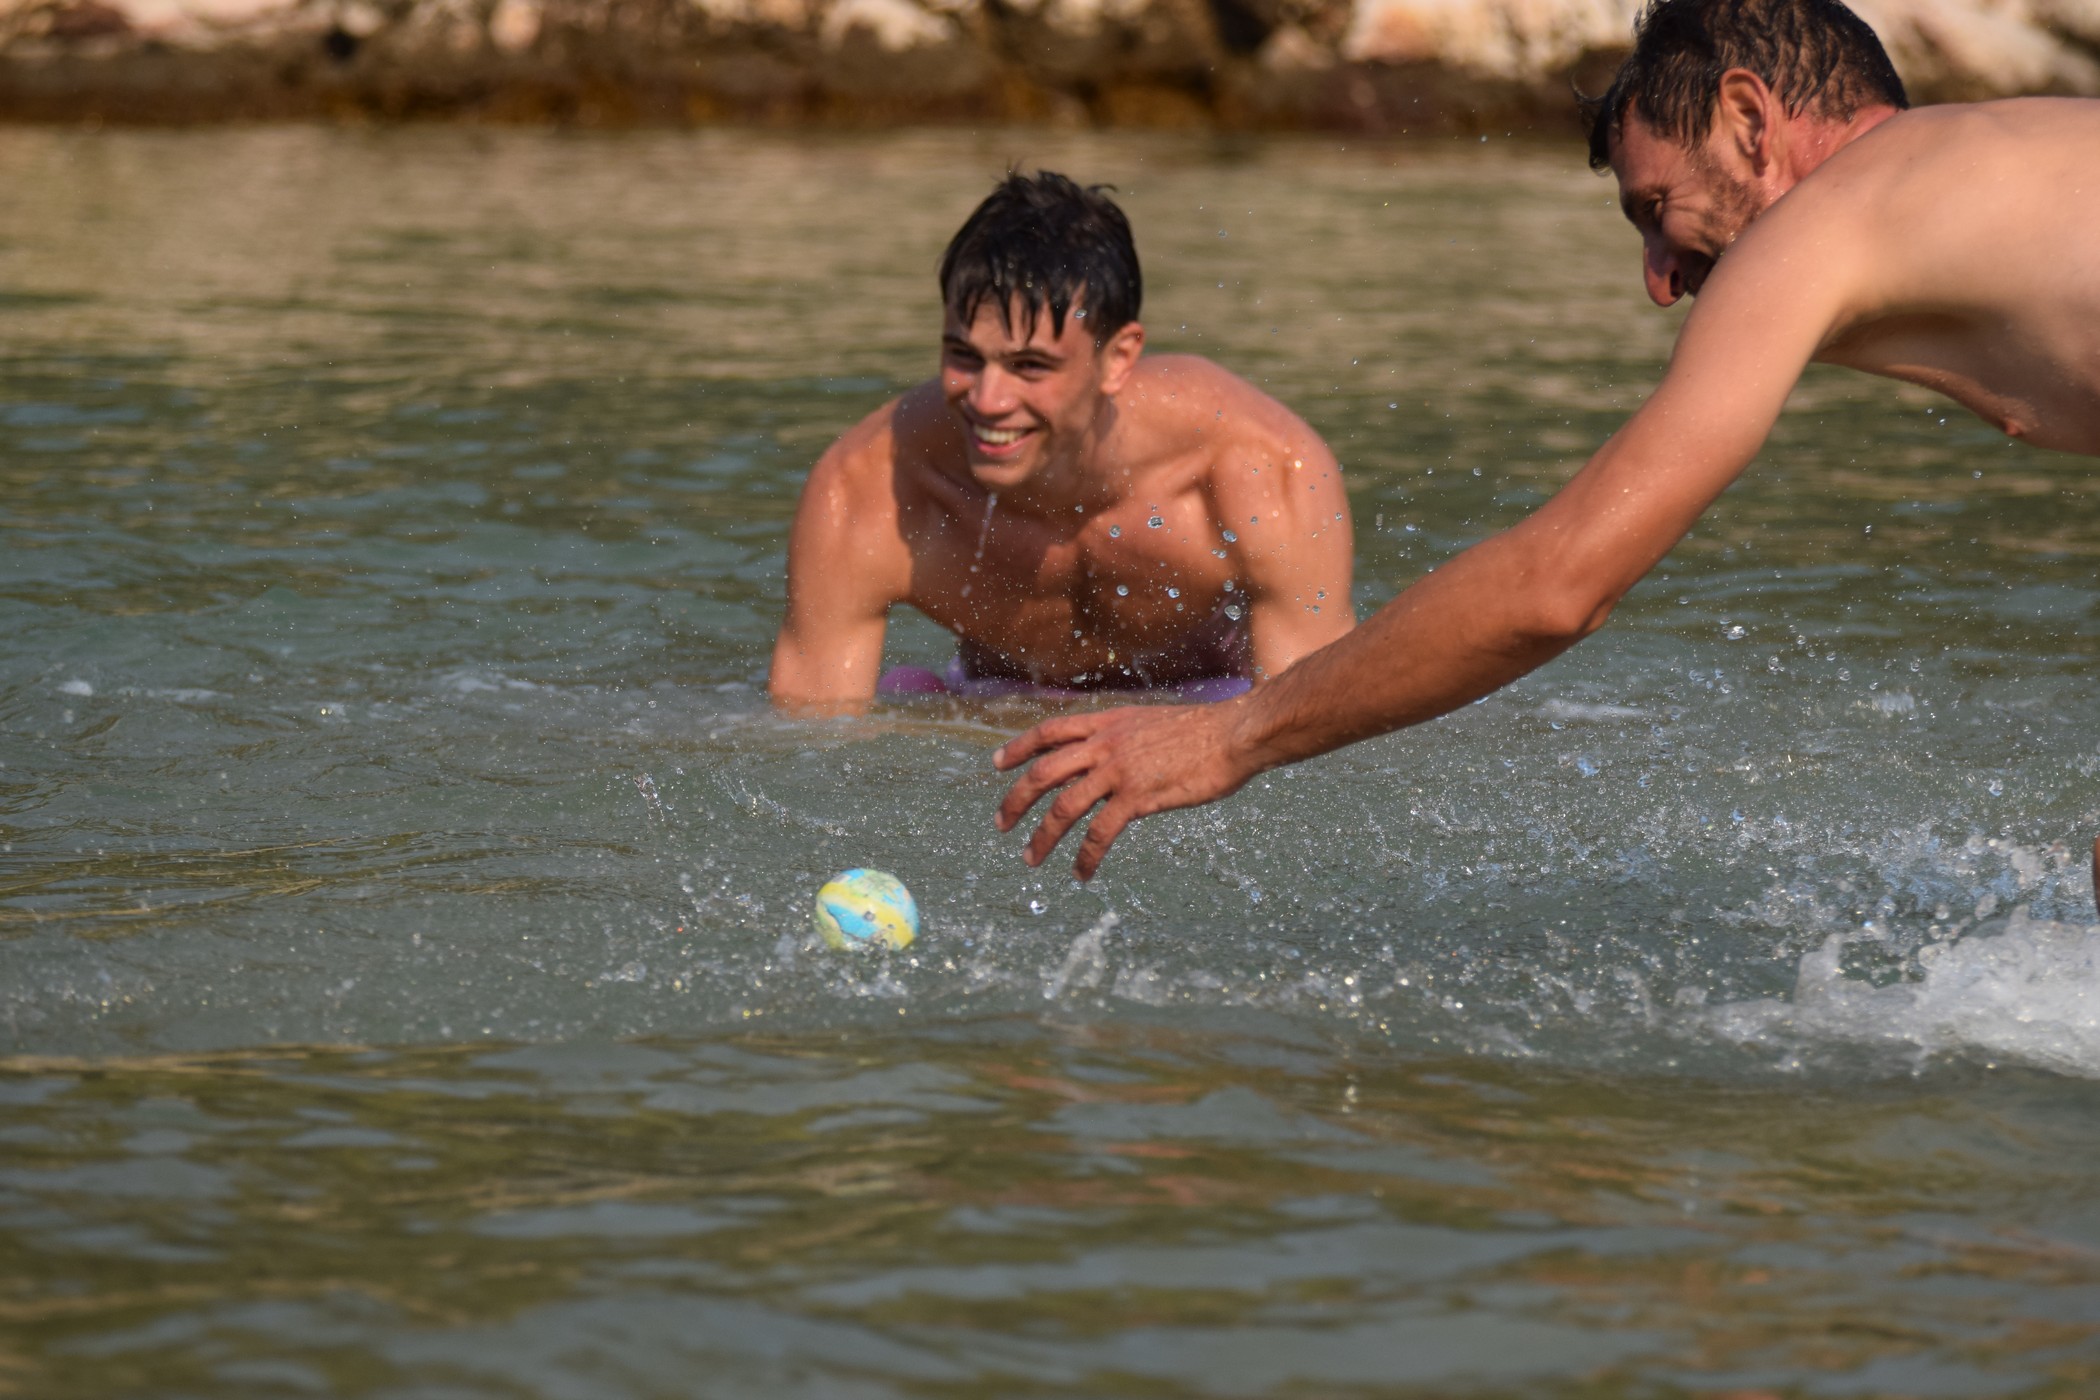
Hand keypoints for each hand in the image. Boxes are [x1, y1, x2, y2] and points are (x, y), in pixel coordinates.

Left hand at [993, 701, 1254, 878]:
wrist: (1233, 734)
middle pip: (1042, 773)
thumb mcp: (1151, 722)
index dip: (1019, 748)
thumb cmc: (1204, 730)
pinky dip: (1085, 857)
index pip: (1048, 731)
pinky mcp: (1137, 798)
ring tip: (1030, 859)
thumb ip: (1125, 736)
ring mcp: (1118, 771)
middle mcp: (1104, 745)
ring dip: (1042, 837)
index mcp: (1107, 723)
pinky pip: (1099, 834)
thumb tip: (1112, 752)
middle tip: (1001, 825)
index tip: (997, 763)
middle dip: (1015, 801)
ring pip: (1062, 807)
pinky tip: (1081, 874)